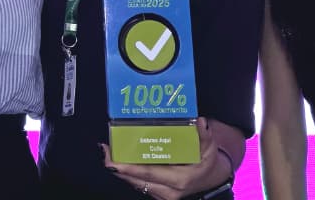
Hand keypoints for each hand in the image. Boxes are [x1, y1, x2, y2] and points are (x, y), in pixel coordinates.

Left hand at [102, 118, 227, 199]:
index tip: (113, 161)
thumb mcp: (209, 148)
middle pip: (137, 180)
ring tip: (107, 153)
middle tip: (104, 151)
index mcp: (180, 179)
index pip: (149, 173)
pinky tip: (118, 161)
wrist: (210, 180)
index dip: (129, 168)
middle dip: (118, 167)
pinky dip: (128, 174)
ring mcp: (162, 194)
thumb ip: (204, 135)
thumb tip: (200, 121)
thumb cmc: (207, 162)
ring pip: (135, 184)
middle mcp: (169, 190)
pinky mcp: (158, 194)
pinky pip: (139, 184)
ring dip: (120, 170)